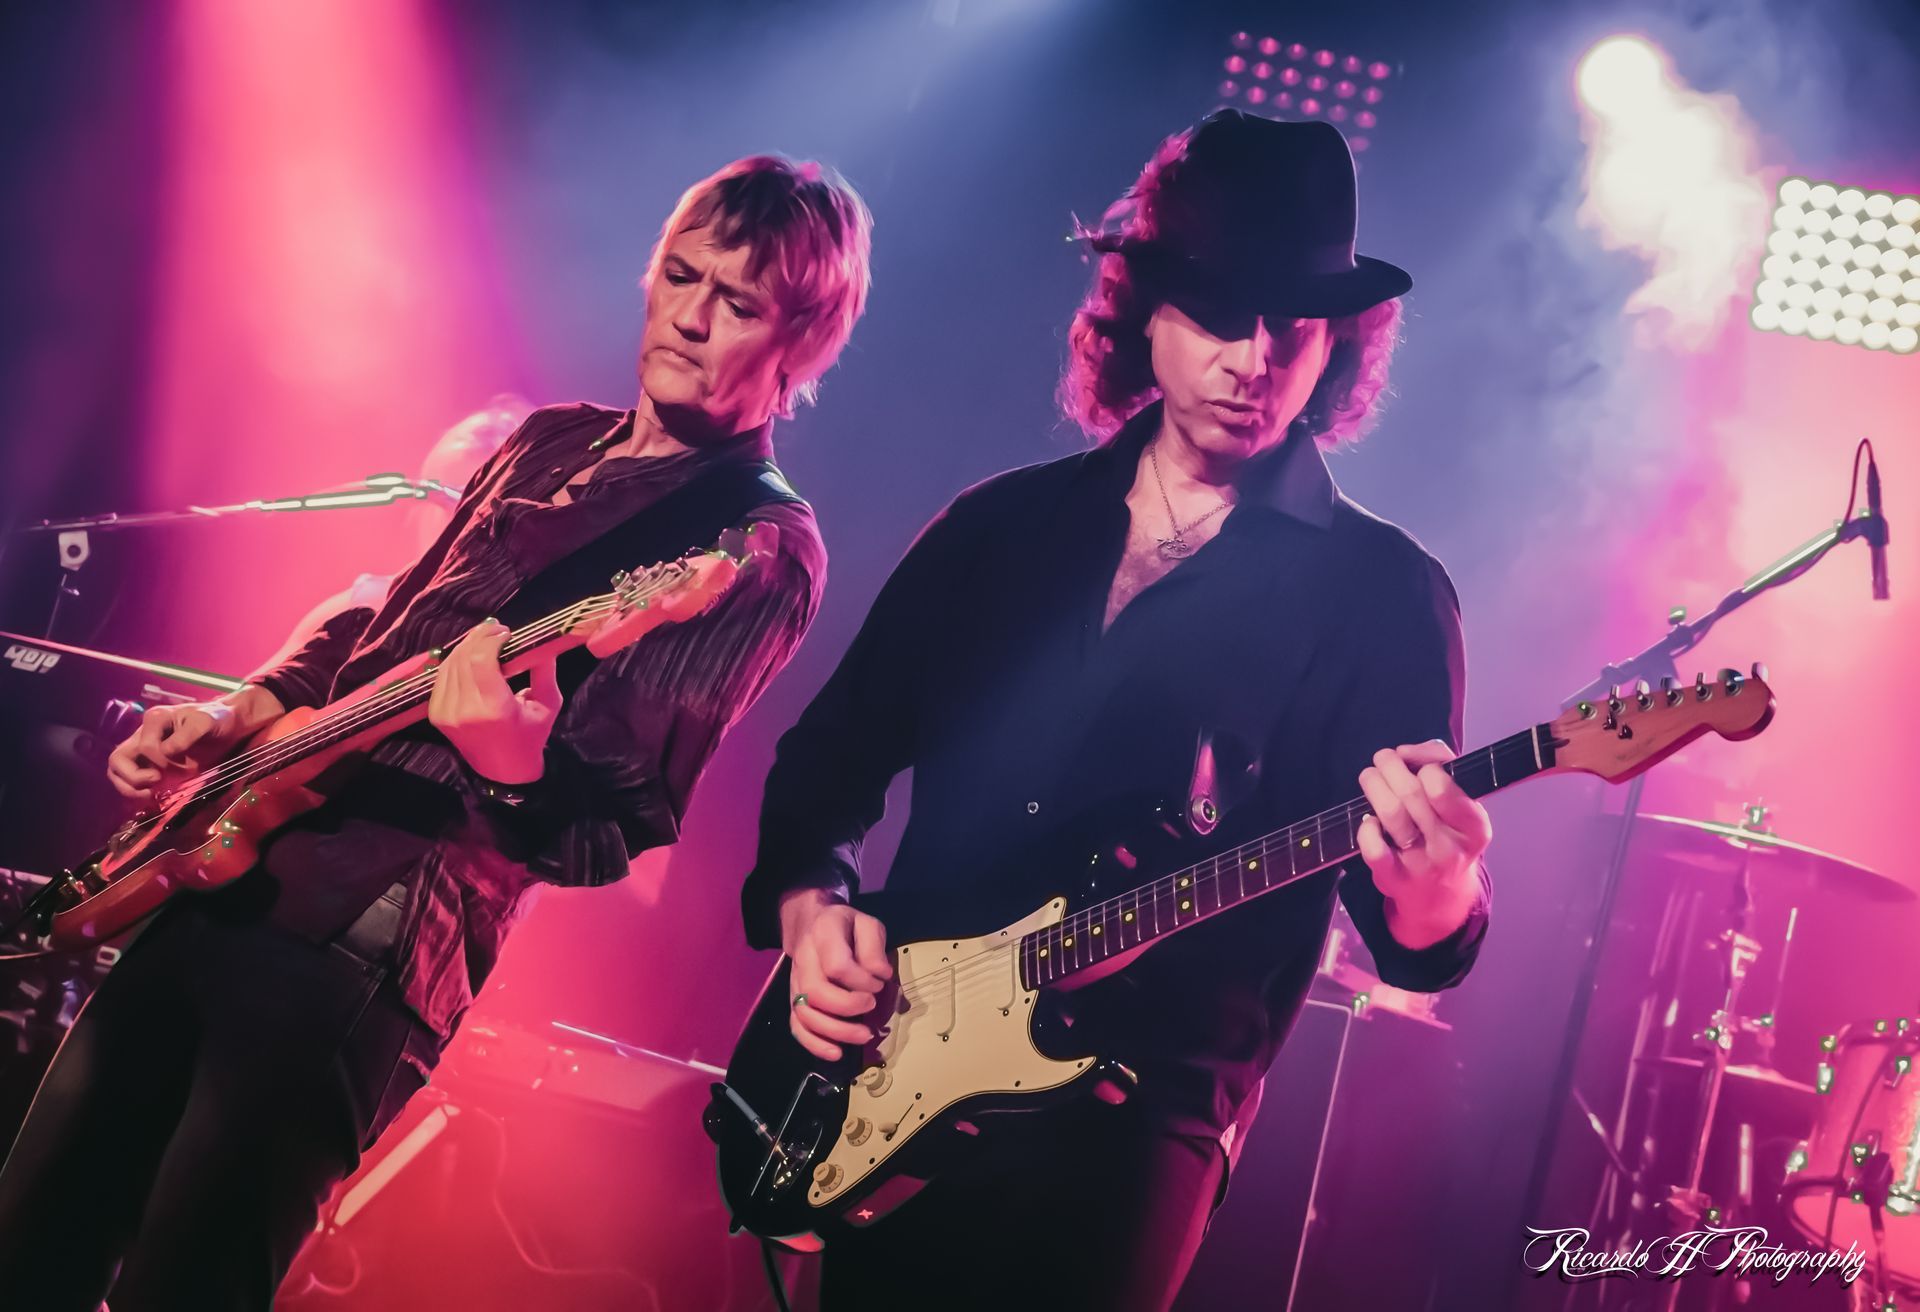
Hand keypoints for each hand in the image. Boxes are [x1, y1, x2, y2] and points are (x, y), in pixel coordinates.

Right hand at [106, 700, 243, 801]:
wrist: (225, 727)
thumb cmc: (216, 720)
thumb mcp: (206, 722)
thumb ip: (187, 734)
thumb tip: (166, 752)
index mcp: (155, 720)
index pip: (145, 747)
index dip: (161, 761)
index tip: (184, 766)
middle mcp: (142, 734)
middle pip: (118, 759)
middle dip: (133, 777)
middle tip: (156, 783)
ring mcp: (142, 751)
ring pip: (117, 771)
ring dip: (129, 787)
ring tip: (150, 795)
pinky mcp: (148, 764)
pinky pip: (129, 779)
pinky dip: (136, 791)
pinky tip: (153, 796)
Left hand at [427, 620, 561, 784]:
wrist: (503, 770)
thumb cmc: (530, 736)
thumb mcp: (548, 704)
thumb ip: (544, 670)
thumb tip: (541, 641)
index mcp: (494, 709)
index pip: (481, 660)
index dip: (490, 639)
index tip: (506, 633)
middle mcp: (464, 710)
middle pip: (463, 658)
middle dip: (479, 637)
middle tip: (496, 629)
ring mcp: (446, 713)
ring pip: (450, 664)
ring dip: (467, 646)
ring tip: (484, 638)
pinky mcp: (436, 714)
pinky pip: (442, 677)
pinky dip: (456, 661)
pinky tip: (470, 656)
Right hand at [778, 886, 893, 1061]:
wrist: (811, 925)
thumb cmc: (845, 927)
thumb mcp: (867, 924)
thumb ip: (874, 947)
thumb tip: (881, 976)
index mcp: (823, 935)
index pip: (837, 965)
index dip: (861, 981)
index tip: (878, 983)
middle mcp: (804, 960)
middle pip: (816, 992)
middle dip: (847, 1007)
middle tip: (871, 1006)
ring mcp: (795, 982)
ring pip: (804, 1013)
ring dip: (835, 1031)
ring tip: (864, 1035)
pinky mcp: (794, 1000)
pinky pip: (797, 1026)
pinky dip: (814, 1044)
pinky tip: (836, 1053)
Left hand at [1355, 740, 1491, 949]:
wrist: (1442, 896)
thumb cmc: (1448, 836)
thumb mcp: (1463, 806)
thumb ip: (1443, 767)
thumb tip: (1406, 753)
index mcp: (1474, 826)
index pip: (1441, 784)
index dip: (1422, 763)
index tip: (1414, 762)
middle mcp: (1450, 846)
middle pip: (1411, 792)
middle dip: (1390, 766)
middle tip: (1383, 759)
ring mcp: (1421, 864)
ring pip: (1391, 812)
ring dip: (1373, 785)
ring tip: (1370, 777)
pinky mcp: (1392, 878)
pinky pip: (1372, 847)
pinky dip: (1366, 828)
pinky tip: (1369, 820)